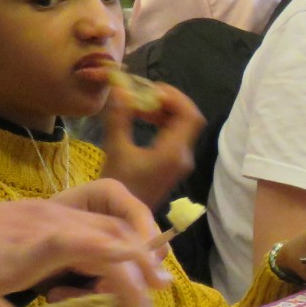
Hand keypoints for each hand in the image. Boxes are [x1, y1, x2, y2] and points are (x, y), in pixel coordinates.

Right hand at [0, 187, 170, 306]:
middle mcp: (51, 213)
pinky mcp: (44, 238)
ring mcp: (49, 222)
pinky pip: (101, 248)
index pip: (100, 216)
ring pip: (118, 238)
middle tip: (156, 290)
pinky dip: (125, 272)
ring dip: (139, 276)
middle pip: (120, 220)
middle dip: (146, 255)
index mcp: (39, 220)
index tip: (140, 277)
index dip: (128, 241)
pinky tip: (135, 295)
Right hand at [98, 79, 205, 210]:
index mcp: (175, 152)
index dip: (175, 97)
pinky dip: (162, 123)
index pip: (190, 115)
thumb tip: (120, 89)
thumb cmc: (117, 185)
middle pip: (188, 118)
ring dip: (164, 111)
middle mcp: (184, 156)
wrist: (121, 217)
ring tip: (139, 104)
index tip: (152, 89)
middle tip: (143, 94)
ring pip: (182, 126)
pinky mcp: (173, 165)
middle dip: (168, 102)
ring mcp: (181, 162)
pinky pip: (175, 135)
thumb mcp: (115, 149)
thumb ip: (120, 117)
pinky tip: (142, 119)